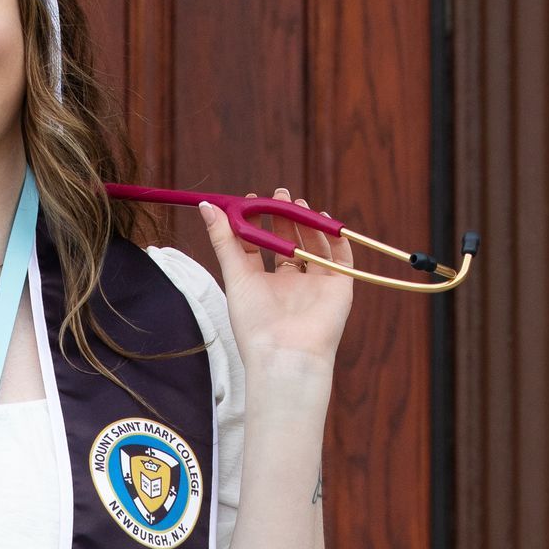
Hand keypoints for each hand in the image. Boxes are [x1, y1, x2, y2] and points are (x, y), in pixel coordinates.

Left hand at [199, 186, 352, 370]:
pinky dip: (337, 240)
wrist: (286, 354)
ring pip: (315, 246)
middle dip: (285, 216)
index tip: (254, 199)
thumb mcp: (235, 276)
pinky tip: (327, 221)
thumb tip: (205, 205)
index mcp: (264, 284)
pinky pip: (342, 260)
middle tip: (280, 193)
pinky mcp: (338, 289)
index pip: (262, 246)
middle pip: (290, 242)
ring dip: (308, 223)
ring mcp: (316, 286)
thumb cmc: (255, 322)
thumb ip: (223, 241)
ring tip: (298, 203)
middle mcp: (290, 285)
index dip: (258, 222)